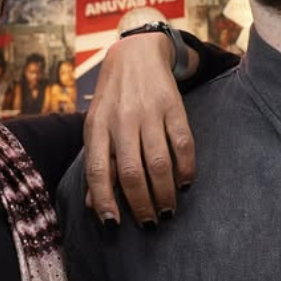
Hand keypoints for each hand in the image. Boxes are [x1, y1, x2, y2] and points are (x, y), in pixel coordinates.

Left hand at [82, 32, 194, 226]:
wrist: (135, 54)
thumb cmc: (113, 99)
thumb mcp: (96, 126)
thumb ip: (97, 163)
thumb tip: (94, 206)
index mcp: (97, 125)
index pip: (98, 170)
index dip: (104, 200)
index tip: (113, 225)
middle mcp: (121, 119)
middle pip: (132, 172)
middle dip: (142, 205)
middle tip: (150, 223)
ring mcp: (148, 112)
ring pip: (159, 163)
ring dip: (165, 194)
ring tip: (167, 211)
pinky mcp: (173, 106)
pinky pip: (183, 145)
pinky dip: (186, 170)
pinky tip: (184, 184)